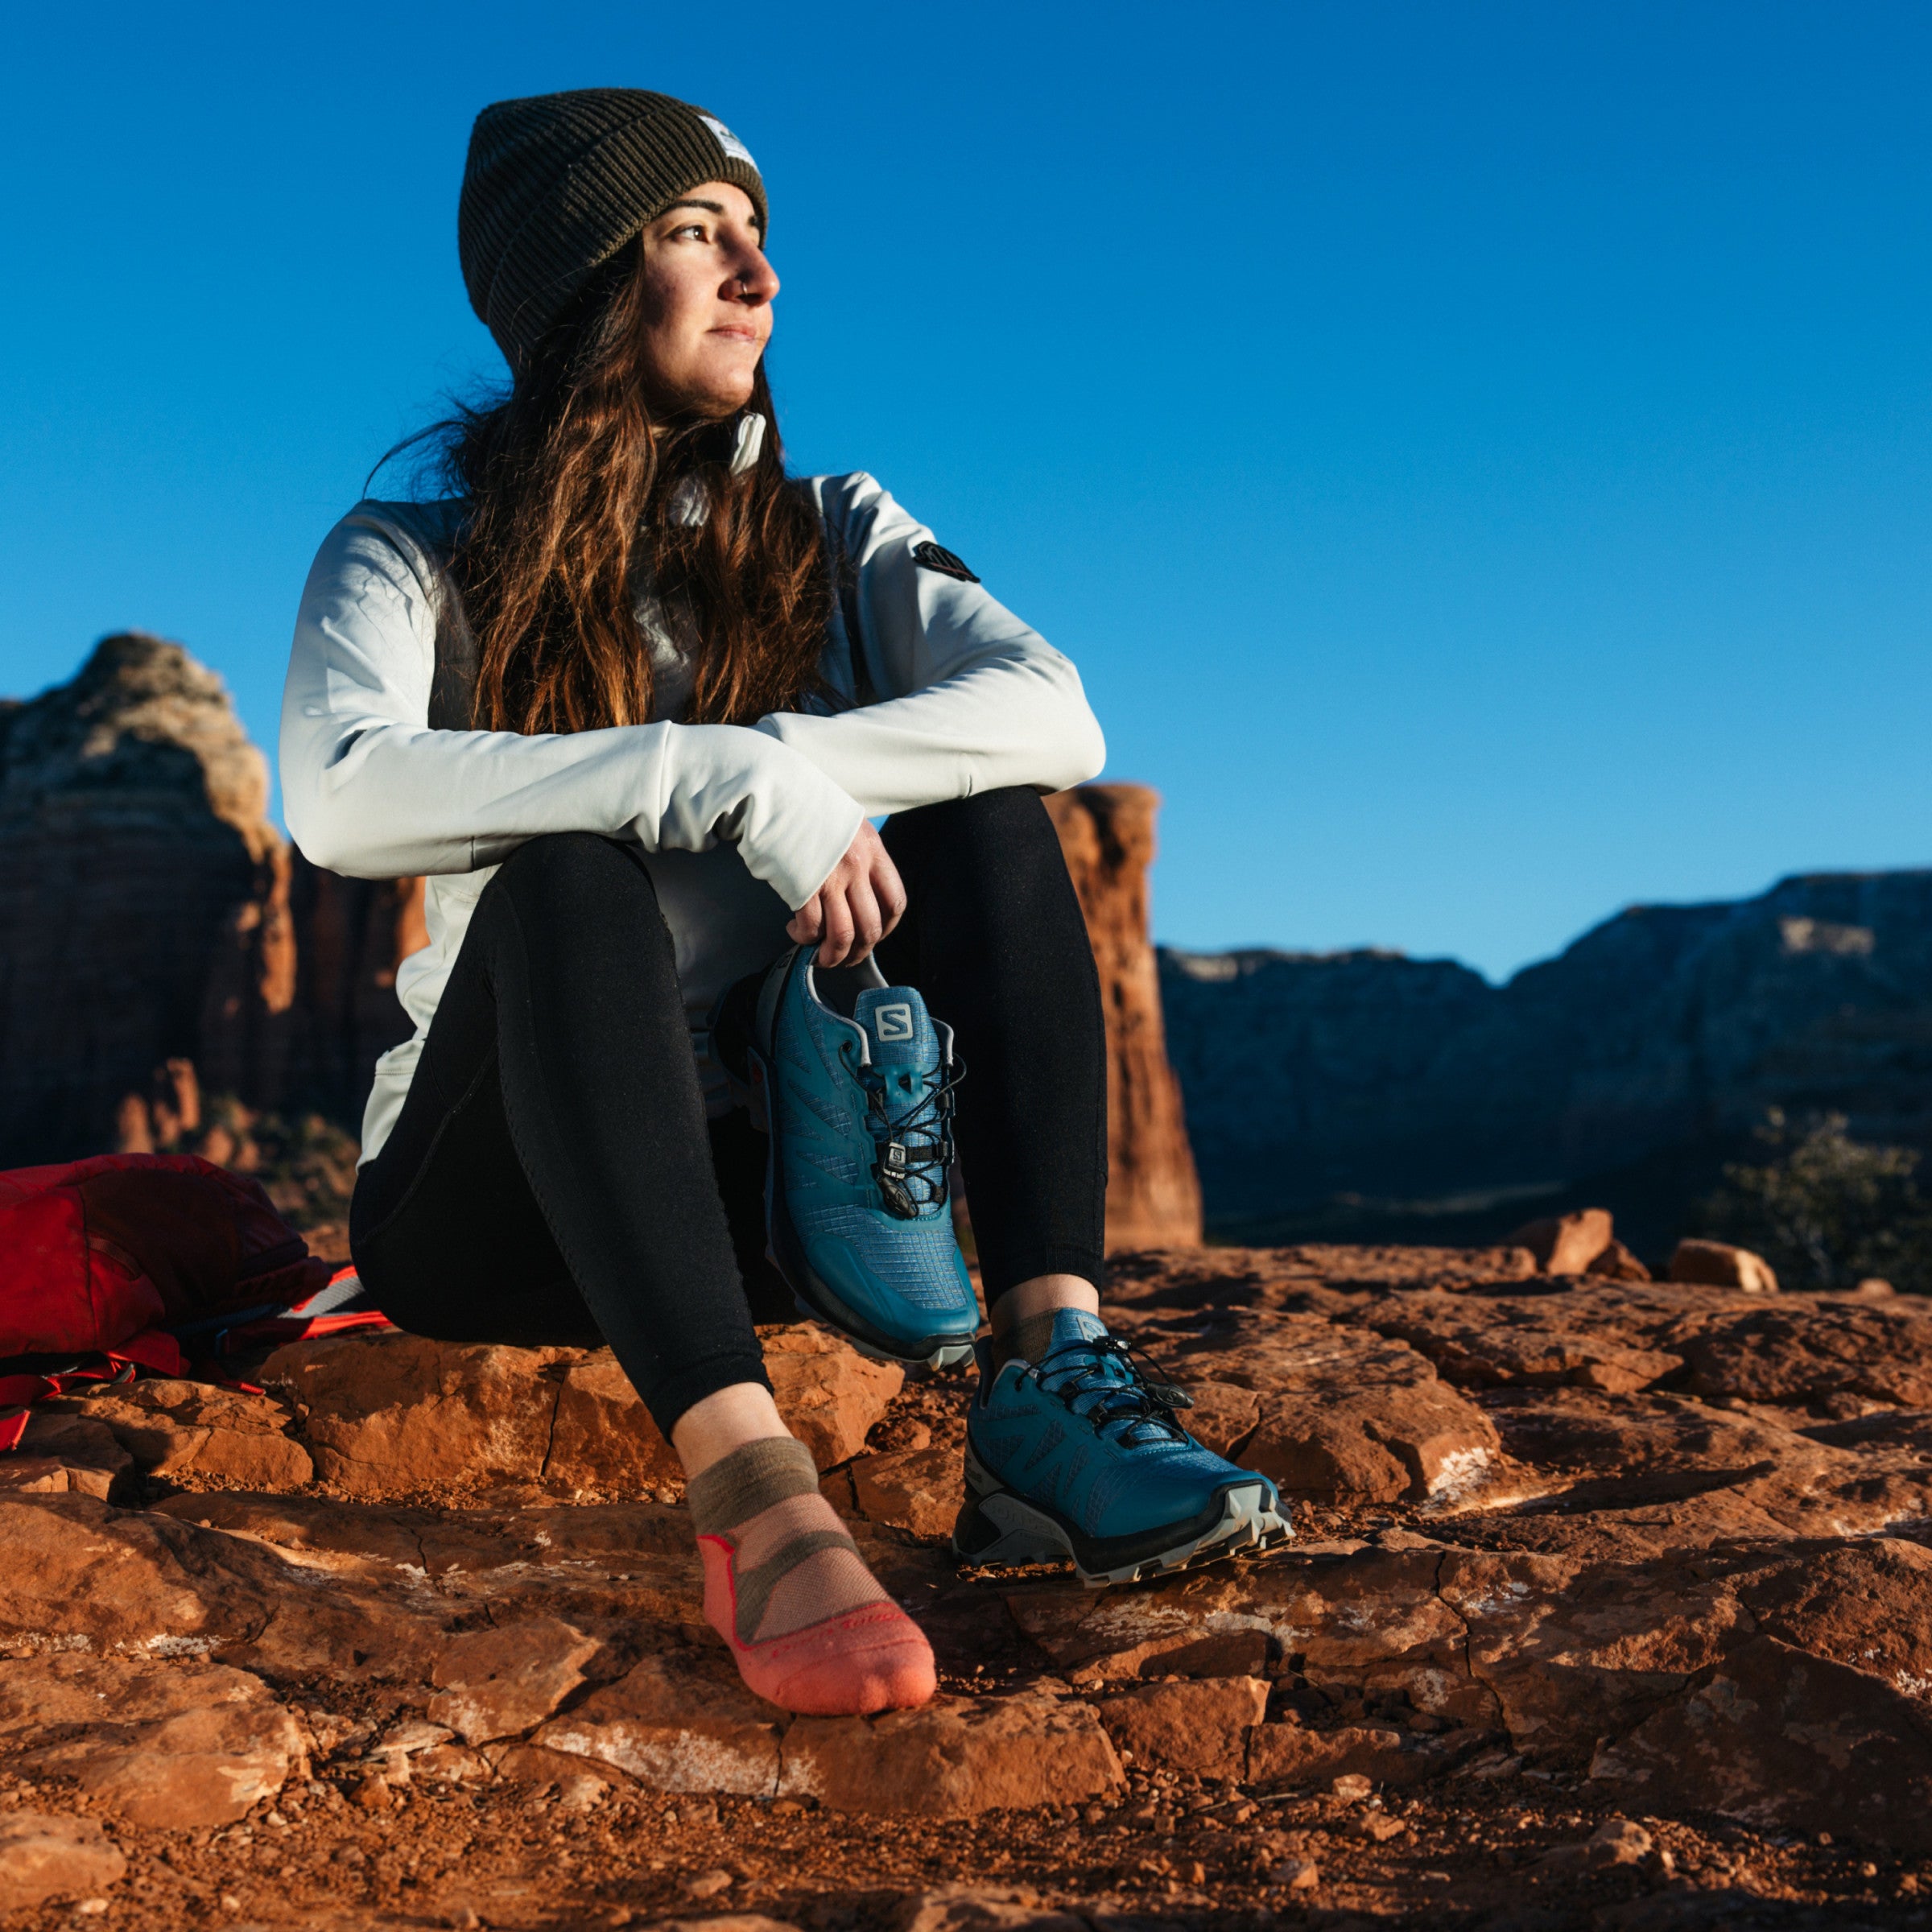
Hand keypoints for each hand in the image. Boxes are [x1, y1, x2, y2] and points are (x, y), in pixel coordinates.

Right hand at [788, 820, 905, 966]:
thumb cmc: (806, 808)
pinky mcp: (802, 886)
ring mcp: (831, 878)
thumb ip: (860, 856)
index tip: (874, 936)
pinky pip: (811, 927)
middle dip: (859, 951)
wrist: (774, 793)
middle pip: (871, 926)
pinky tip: (796, 932)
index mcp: (873, 850)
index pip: (895, 901)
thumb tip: (859, 892)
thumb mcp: (847, 824)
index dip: (887, 928)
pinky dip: (805, 938)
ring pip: (843, 935)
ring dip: (833, 955)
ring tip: (822, 958)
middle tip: (847, 958)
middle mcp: (857, 866)